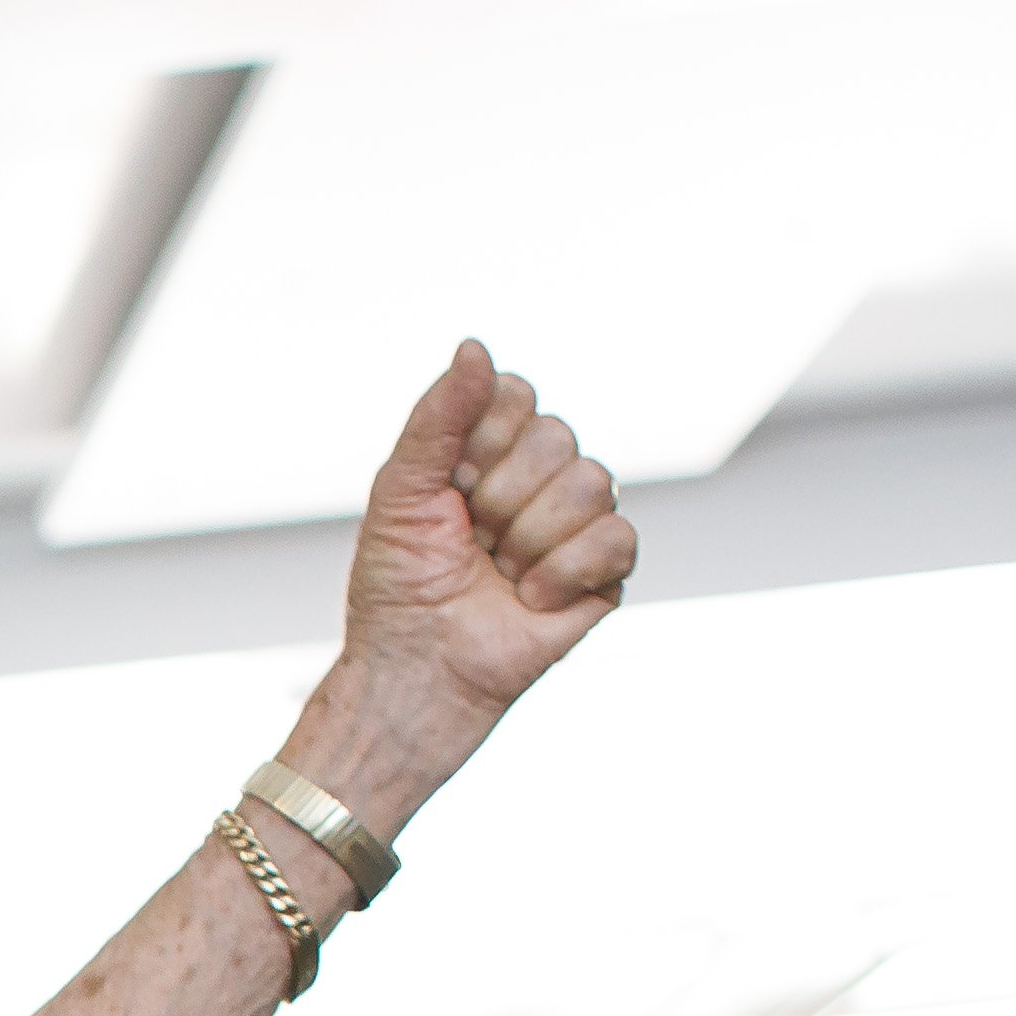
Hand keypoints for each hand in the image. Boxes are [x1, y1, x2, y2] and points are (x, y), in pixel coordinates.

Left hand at [332, 340, 631, 740]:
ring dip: (529, 539)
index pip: (515, 395)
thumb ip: (438, 417)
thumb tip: (474, 346)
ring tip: (499, 573)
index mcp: (491, 450)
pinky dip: (563, 573)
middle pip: (557, 437)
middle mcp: (541, 476)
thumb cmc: (399, 585)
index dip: (481, 441)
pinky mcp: (607, 570)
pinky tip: (531, 599)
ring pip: (592, 482)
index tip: (449, 487)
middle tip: (472, 541)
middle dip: (500, 499)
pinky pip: (617, 537)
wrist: (416, 668)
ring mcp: (578, 521)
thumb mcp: (401, 492)